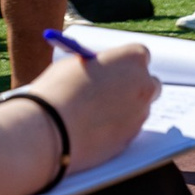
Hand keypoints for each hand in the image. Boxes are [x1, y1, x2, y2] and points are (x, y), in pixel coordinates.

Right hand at [24, 43, 158, 174]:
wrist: (46, 131)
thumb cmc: (55, 93)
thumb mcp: (73, 65)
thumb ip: (96, 66)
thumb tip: (101, 70)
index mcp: (133, 59)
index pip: (140, 55)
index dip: (124, 64)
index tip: (112, 70)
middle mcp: (144, 84)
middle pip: (148, 83)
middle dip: (133, 87)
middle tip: (111, 93)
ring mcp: (140, 113)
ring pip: (139, 109)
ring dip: (124, 111)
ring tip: (91, 116)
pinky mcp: (131, 139)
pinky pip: (127, 130)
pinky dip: (115, 130)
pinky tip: (91, 132)